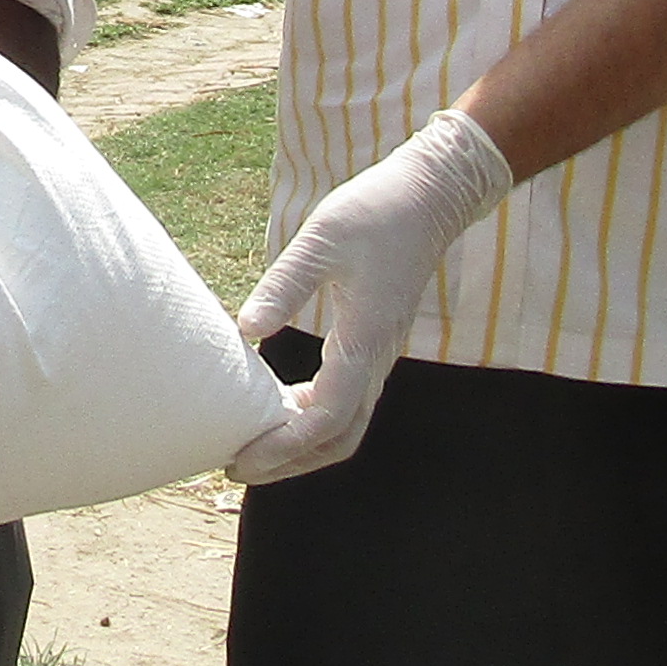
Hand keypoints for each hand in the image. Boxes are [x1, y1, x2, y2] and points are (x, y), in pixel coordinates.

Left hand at [230, 106, 512, 481]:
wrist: (429, 198)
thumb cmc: (376, 213)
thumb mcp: (323, 240)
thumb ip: (285, 286)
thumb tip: (245, 330)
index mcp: (365, 341)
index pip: (323, 419)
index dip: (280, 448)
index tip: (239, 460)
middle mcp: (376, 359)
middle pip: (337, 440)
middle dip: (290, 463)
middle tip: (238, 467)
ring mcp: (379, 356)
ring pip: (346, 427)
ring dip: (302, 448)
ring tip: (254, 448)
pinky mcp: (374, 346)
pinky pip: (347, 402)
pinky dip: (313, 420)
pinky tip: (280, 409)